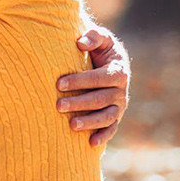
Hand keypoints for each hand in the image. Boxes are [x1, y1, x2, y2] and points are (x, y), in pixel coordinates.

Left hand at [56, 26, 129, 146]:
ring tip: (71, 125)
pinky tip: (90, 143)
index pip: (99, 78)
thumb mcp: (100, 38)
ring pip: (106, 116)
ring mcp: (119, 105)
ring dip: (90, 122)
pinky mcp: (115, 116)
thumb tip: (80, 43)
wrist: (108, 61)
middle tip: (58, 105)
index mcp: (118, 71)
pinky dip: (103, 136)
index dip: (80, 81)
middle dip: (79, 103)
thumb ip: (93, 36)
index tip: (59, 84)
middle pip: (100, 99)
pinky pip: (111, 128)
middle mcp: (121, 90)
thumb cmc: (99, 48)